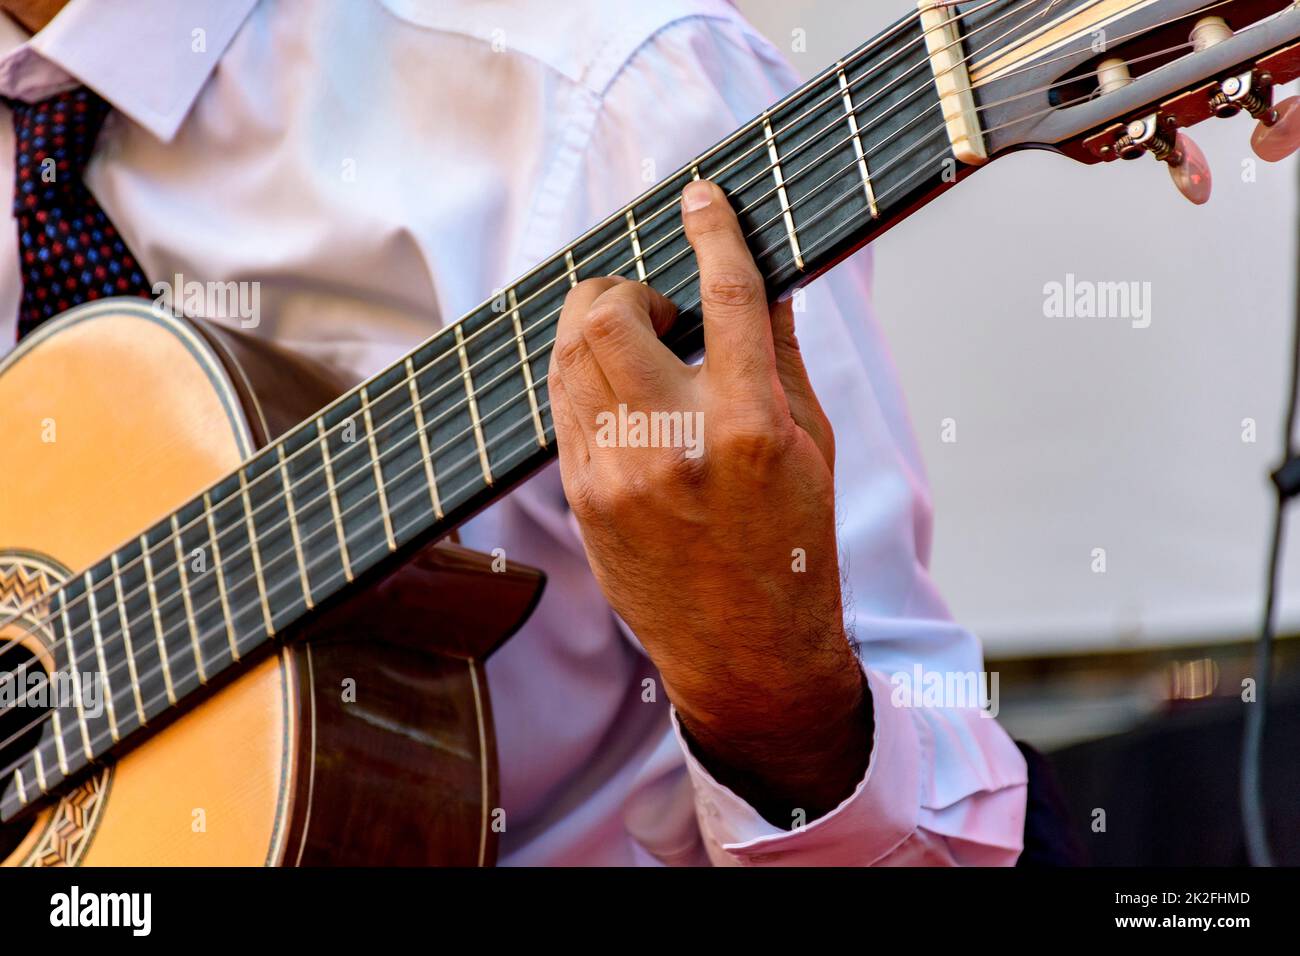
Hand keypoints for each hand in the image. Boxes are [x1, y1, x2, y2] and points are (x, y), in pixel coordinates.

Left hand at [548, 180, 870, 822]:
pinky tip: (620, 390)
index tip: (701, 197)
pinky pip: (560, 402)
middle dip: (627, 285)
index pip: (727, 297)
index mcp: (748, 429)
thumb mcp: (812, 448)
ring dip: (597, 322)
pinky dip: (584, 373)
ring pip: (568, 350)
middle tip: (661, 308)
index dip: (713, 231)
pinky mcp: (579, 497)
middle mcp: (670, 445)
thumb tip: (765, 281)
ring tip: (640, 345)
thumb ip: (781, 357)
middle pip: (608, 310)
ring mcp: (612, 474)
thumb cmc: (791, 549)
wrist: (744, 655)